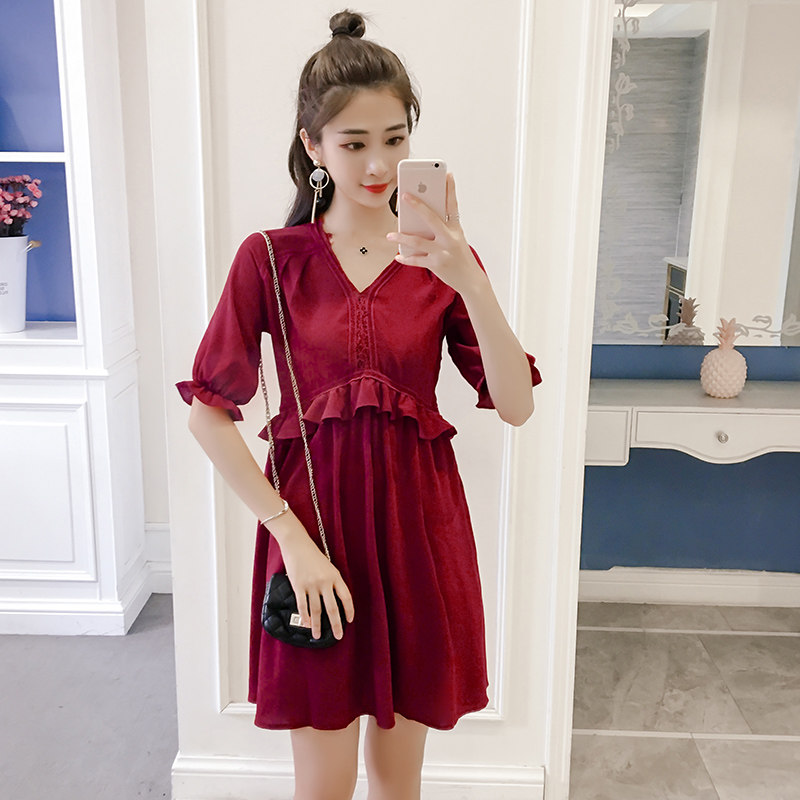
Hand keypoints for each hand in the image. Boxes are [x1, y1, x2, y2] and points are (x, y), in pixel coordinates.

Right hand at [279, 529, 353, 640]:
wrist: (297, 544)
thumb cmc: (313, 555)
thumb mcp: (328, 566)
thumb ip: (331, 582)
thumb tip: (333, 600)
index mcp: (335, 576)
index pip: (346, 597)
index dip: (349, 610)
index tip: (350, 620)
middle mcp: (325, 582)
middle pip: (332, 608)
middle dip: (336, 624)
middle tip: (338, 636)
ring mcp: (311, 584)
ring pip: (316, 610)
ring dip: (317, 625)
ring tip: (318, 636)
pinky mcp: (298, 586)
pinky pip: (302, 605)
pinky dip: (305, 616)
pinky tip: (307, 624)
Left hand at [386, 173, 486, 296]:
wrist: (471, 280)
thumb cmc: (460, 256)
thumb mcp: (456, 239)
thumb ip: (442, 228)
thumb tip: (418, 219)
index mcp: (456, 229)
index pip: (453, 205)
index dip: (451, 189)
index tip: (447, 174)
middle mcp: (450, 238)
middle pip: (432, 218)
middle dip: (417, 206)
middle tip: (404, 195)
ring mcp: (443, 252)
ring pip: (418, 241)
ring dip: (401, 238)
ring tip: (389, 235)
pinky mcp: (436, 265)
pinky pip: (416, 260)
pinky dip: (406, 258)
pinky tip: (397, 256)